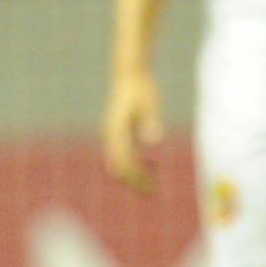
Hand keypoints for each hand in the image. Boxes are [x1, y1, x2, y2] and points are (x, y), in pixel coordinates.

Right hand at [102, 69, 162, 191]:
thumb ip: (151, 121)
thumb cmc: (142, 88)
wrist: (129, 75)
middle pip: (118, 167)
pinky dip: (134, 165)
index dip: (136, 176)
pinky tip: (151, 164)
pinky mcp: (116, 134)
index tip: (151, 186)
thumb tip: (154, 140)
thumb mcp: (150, 103)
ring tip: (152, 184)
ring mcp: (111, 135)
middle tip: (152, 191)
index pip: (124, 161)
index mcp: (117, 130)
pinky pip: (122, 156)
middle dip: (133, 181)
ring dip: (133, 175)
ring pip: (118, 164)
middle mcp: (110, 135)